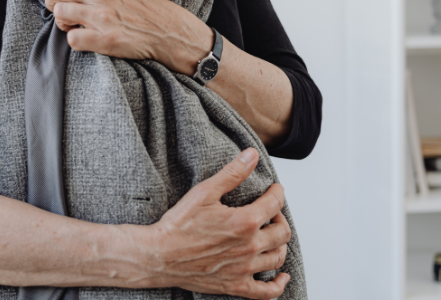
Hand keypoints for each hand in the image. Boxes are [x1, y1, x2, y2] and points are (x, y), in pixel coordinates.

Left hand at [44, 0, 212, 74]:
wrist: (168, 28)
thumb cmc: (143, 2)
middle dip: (52, 1)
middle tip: (63, 8)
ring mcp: (102, 17)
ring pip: (59, 14)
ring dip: (63, 22)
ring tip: (75, 24)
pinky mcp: (106, 40)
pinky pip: (72, 39)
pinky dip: (75, 40)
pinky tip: (85, 37)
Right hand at [147, 148, 290, 298]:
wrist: (158, 256)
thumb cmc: (178, 225)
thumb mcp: (204, 191)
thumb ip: (232, 173)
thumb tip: (252, 155)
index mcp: (245, 222)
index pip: (275, 204)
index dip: (277, 193)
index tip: (274, 189)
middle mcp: (249, 247)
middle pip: (282, 232)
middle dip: (280, 218)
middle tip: (271, 212)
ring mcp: (244, 269)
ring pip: (278, 257)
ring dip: (280, 245)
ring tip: (271, 236)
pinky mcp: (235, 286)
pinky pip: (267, 292)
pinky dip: (278, 285)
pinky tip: (281, 277)